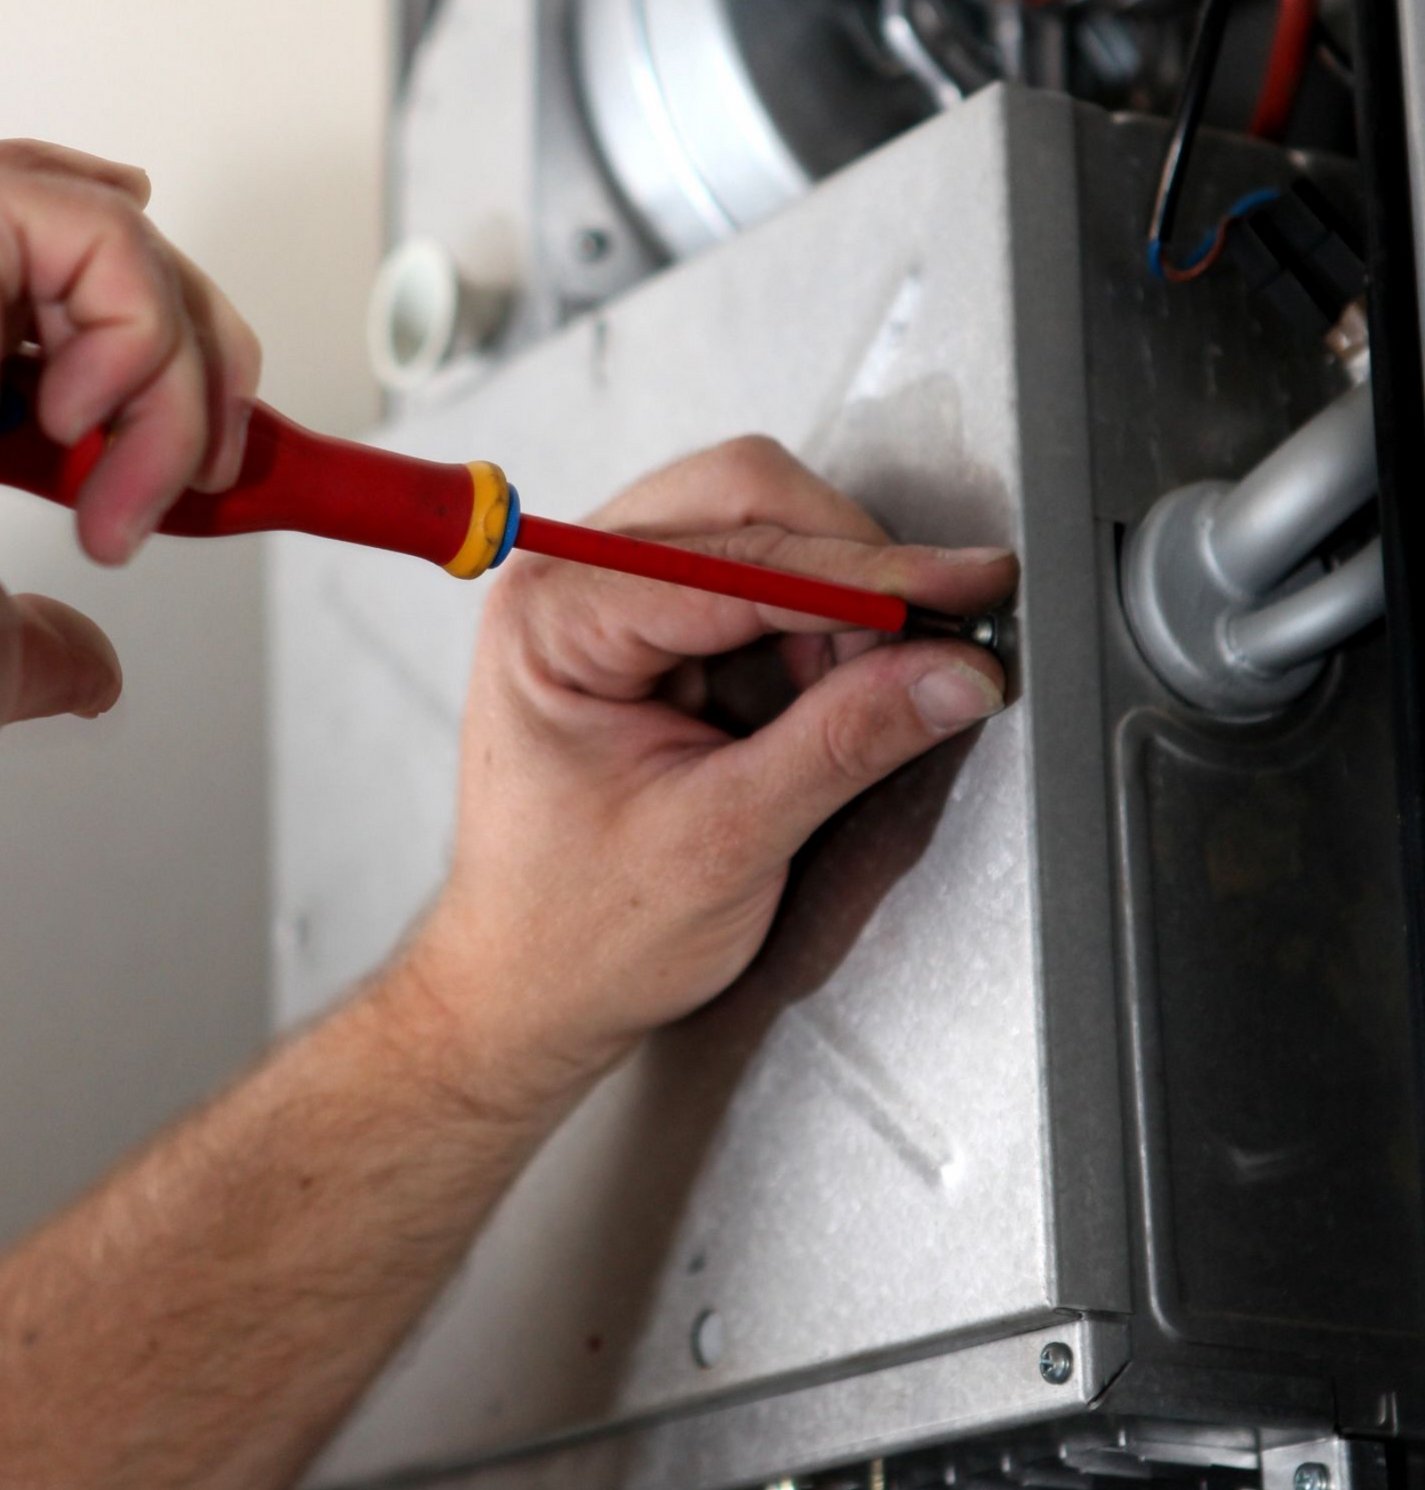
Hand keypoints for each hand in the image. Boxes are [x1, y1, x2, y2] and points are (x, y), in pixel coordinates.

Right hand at [0, 140, 261, 781]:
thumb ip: (42, 638)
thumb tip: (85, 672)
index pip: (52, 279)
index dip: (149, 333)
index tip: (209, 435)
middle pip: (111, 254)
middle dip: (194, 367)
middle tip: (204, 478)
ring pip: (128, 257)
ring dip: (170, 396)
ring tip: (128, 502)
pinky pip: (116, 247)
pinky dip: (140, 353)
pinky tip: (75, 432)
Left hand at [407, 436, 1016, 1113]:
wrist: (526, 991)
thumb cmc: (577, 931)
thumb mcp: (725, 843)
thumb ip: (842, 744)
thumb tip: (952, 672)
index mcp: (553, 619)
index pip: (736, 553)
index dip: (866, 572)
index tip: (964, 586)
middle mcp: (567, 583)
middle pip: (743, 499)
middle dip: (850, 567)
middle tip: (937, 636)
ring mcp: (606, 598)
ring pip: (758, 529)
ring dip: (836, 602)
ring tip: (872, 694)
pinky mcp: (648, 631)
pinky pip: (754, 585)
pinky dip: (814, 629)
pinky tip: (835, 695)